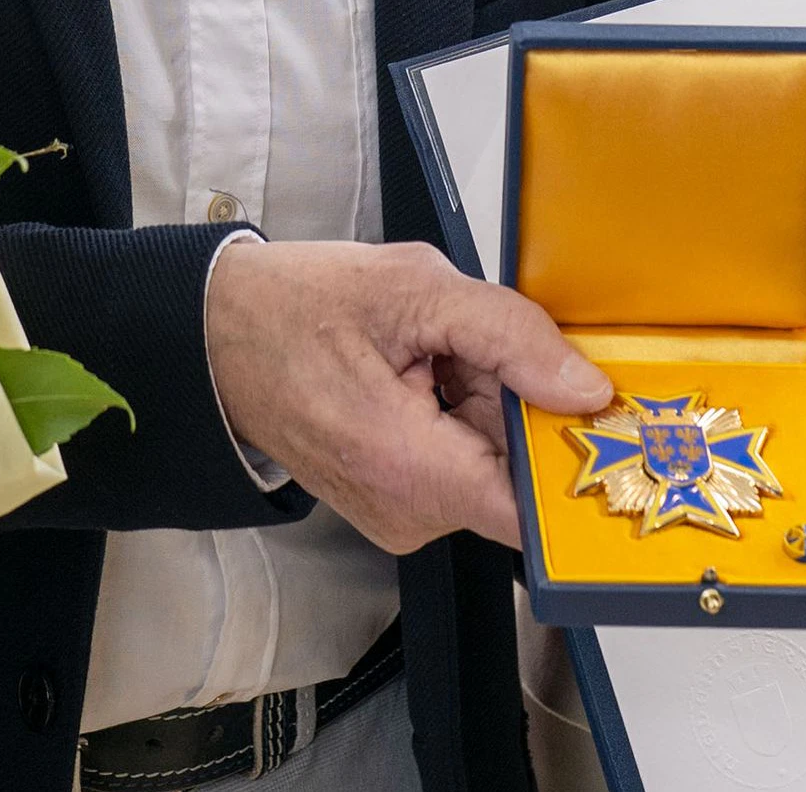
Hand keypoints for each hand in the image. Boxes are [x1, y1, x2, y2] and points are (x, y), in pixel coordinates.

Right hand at [200, 238, 612, 553]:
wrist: (216, 334)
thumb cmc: (293, 309)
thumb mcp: (413, 288)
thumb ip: (511, 335)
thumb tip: (584, 385)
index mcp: (409, 469)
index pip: (532, 512)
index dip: (570, 460)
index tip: (589, 413)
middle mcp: (406, 513)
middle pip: (518, 478)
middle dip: (518, 409)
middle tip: (472, 348)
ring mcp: (399, 515)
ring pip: (492, 469)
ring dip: (487, 410)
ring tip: (433, 356)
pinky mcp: (395, 505)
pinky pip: (460, 470)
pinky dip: (460, 421)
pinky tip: (423, 377)